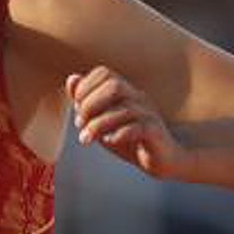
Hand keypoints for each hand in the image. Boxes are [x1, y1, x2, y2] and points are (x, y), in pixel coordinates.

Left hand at [67, 68, 190, 179]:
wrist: (161, 160)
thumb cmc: (129, 140)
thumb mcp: (103, 121)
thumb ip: (87, 103)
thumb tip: (72, 79)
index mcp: (125, 92)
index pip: (104, 73)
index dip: (85, 86)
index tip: (77, 107)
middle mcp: (138, 98)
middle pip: (114, 86)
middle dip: (90, 104)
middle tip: (79, 124)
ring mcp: (148, 114)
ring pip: (123, 110)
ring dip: (97, 125)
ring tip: (85, 139)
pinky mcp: (154, 132)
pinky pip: (137, 128)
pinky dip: (117, 135)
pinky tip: (108, 142)